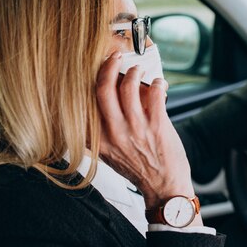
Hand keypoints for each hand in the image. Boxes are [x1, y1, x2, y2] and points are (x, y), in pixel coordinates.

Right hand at [96, 52, 200, 224]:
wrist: (164, 189)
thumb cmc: (139, 170)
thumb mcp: (110, 155)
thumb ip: (103, 132)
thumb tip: (108, 99)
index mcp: (99, 141)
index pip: (82, 106)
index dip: (84, 83)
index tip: (90, 70)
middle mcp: (115, 133)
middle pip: (103, 90)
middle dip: (108, 67)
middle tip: (114, 57)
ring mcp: (136, 129)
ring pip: (129, 87)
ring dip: (134, 72)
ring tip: (139, 70)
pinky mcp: (158, 126)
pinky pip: (155, 94)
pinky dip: (157, 83)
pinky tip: (159, 83)